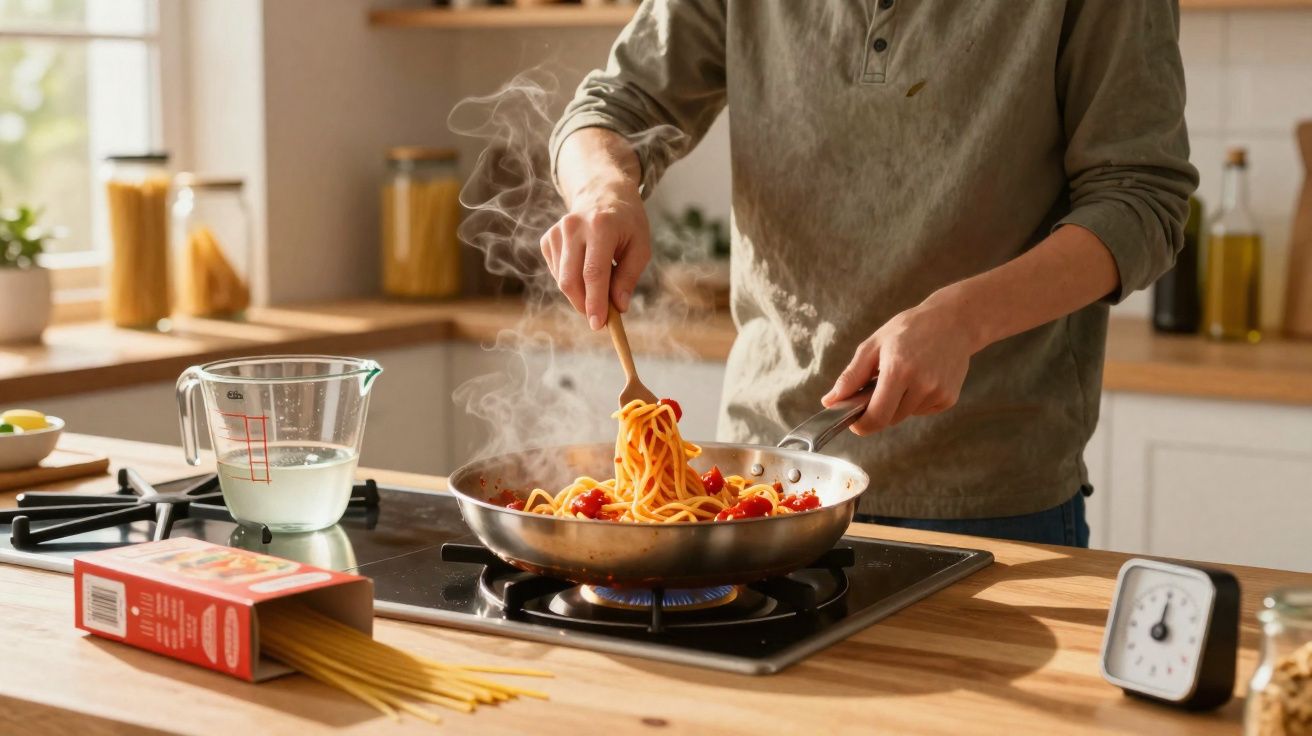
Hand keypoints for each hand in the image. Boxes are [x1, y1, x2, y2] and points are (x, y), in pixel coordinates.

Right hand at [540, 182, 650, 329]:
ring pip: (562, 280)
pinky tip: (585, 269)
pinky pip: (557, 273)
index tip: (598, 325)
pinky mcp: (547, 239)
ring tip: (599, 285)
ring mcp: (557, 232)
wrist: (603, 193)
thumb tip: (618, 307)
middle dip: (584, 305)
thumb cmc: (627, 223)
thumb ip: (629, 277)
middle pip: (571, 280)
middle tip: (600, 317)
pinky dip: (571, 281)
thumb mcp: (640, 247)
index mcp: (601, 226)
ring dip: (580, 294)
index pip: (593, 273)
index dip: (595, 302)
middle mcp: (574, 227)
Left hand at [821, 292, 980, 434]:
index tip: (854, 421)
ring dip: (897, 404)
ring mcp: (938, 393)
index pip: (876, 417)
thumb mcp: (874, 345)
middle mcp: (921, 385)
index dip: (862, 425)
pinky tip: (921, 378)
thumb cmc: (909, 329)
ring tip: (904, 375)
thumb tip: (830, 401)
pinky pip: (922, 411)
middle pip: (889, 419)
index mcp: (898, 370)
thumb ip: (851, 376)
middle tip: (880, 385)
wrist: (953, 321)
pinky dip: (915, 401)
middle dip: (878, 409)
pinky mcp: (949, 398)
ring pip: (905, 415)